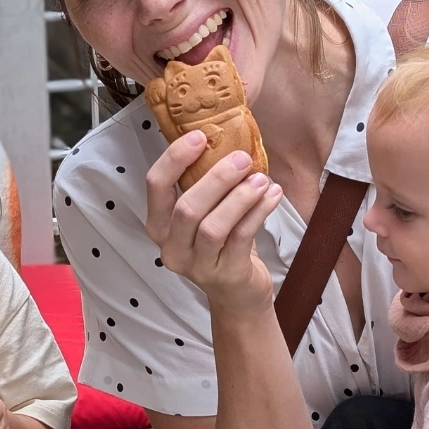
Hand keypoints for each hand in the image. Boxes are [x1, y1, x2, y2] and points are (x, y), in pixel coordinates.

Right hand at [144, 131, 282, 313]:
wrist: (238, 294)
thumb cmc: (221, 244)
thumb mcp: (205, 213)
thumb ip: (204, 182)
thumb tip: (224, 134)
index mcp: (159, 225)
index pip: (155, 186)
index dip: (174, 159)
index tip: (199, 136)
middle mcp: (171, 247)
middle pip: (186, 208)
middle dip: (216, 179)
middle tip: (242, 158)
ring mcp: (197, 265)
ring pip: (213, 226)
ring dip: (239, 198)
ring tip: (262, 179)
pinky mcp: (226, 275)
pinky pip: (240, 239)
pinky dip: (257, 213)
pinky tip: (272, 196)